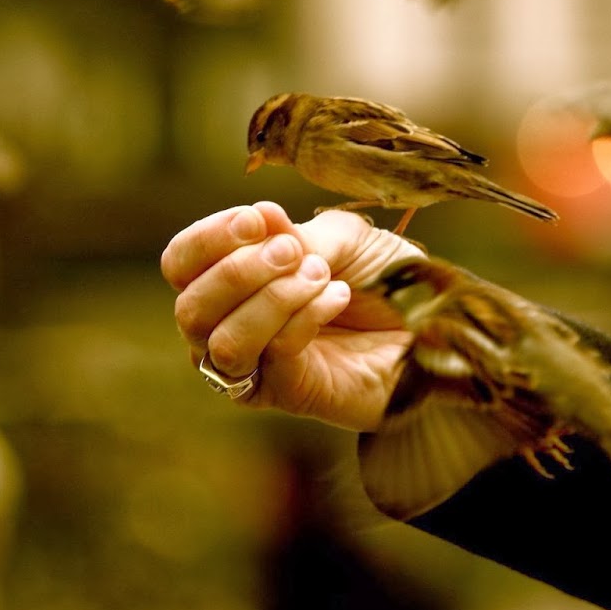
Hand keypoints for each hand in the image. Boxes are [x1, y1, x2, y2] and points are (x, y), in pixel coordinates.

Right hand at [161, 202, 421, 430]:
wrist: (430, 329)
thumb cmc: (381, 280)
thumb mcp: (344, 238)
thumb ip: (299, 233)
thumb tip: (261, 216)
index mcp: (227, 280)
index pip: (181, 263)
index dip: (209, 239)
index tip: (257, 219)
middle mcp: (225, 326)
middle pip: (190, 305)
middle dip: (239, 271)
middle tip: (294, 252)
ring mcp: (252, 366)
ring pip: (222, 340)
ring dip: (271, 298)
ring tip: (320, 275)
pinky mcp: (283, 393)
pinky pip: (272, 355)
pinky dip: (303, 317)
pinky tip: (337, 296)